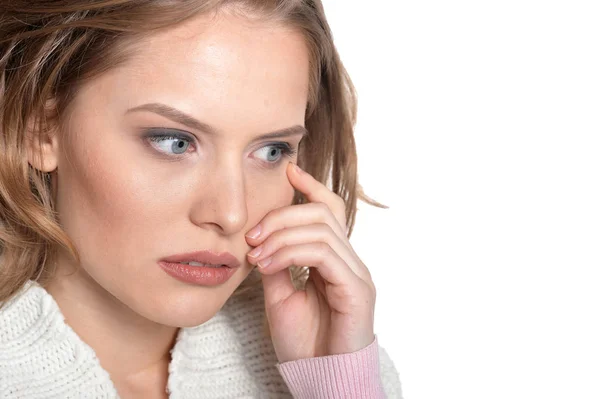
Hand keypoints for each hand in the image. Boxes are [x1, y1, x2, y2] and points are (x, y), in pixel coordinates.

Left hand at [245, 162, 375, 362]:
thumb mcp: (280, 293)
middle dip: (281, 216)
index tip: (288, 171)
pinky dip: (291, 253)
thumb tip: (260, 237)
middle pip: (322, 213)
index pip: (330, 209)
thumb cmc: (303, 340)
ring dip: (280, 236)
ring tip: (255, 255)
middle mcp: (350, 261)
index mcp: (334, 259)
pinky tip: (268, 265)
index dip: (311, 186)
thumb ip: (276, 262)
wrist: (318, 376)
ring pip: (321, 229)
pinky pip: (324, 254)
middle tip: (251, 235)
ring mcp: (356, 273)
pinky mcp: (356, 289)